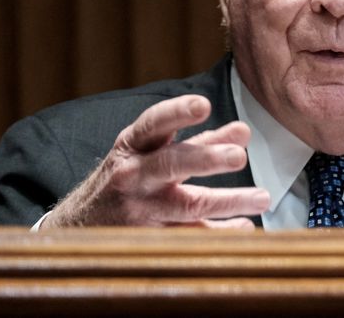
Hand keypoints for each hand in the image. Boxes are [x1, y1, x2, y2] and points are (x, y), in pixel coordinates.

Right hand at [41, 95, 269, 227]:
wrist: (80, 225)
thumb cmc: (128, 177)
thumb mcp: (150, 151)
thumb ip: (198, 141)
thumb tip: (243, 131)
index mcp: (133, 145)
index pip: (154, 123)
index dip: (178, 112)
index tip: (203, 104)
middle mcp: (134, 175)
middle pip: (172, 165)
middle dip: (208, 159)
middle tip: (240, 156)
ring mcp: (141, 210)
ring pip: (189, 206)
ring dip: (230, 201)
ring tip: (264, 197)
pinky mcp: (149, 239)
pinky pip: (191, 237)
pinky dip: (221, 232)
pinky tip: (245, 226)